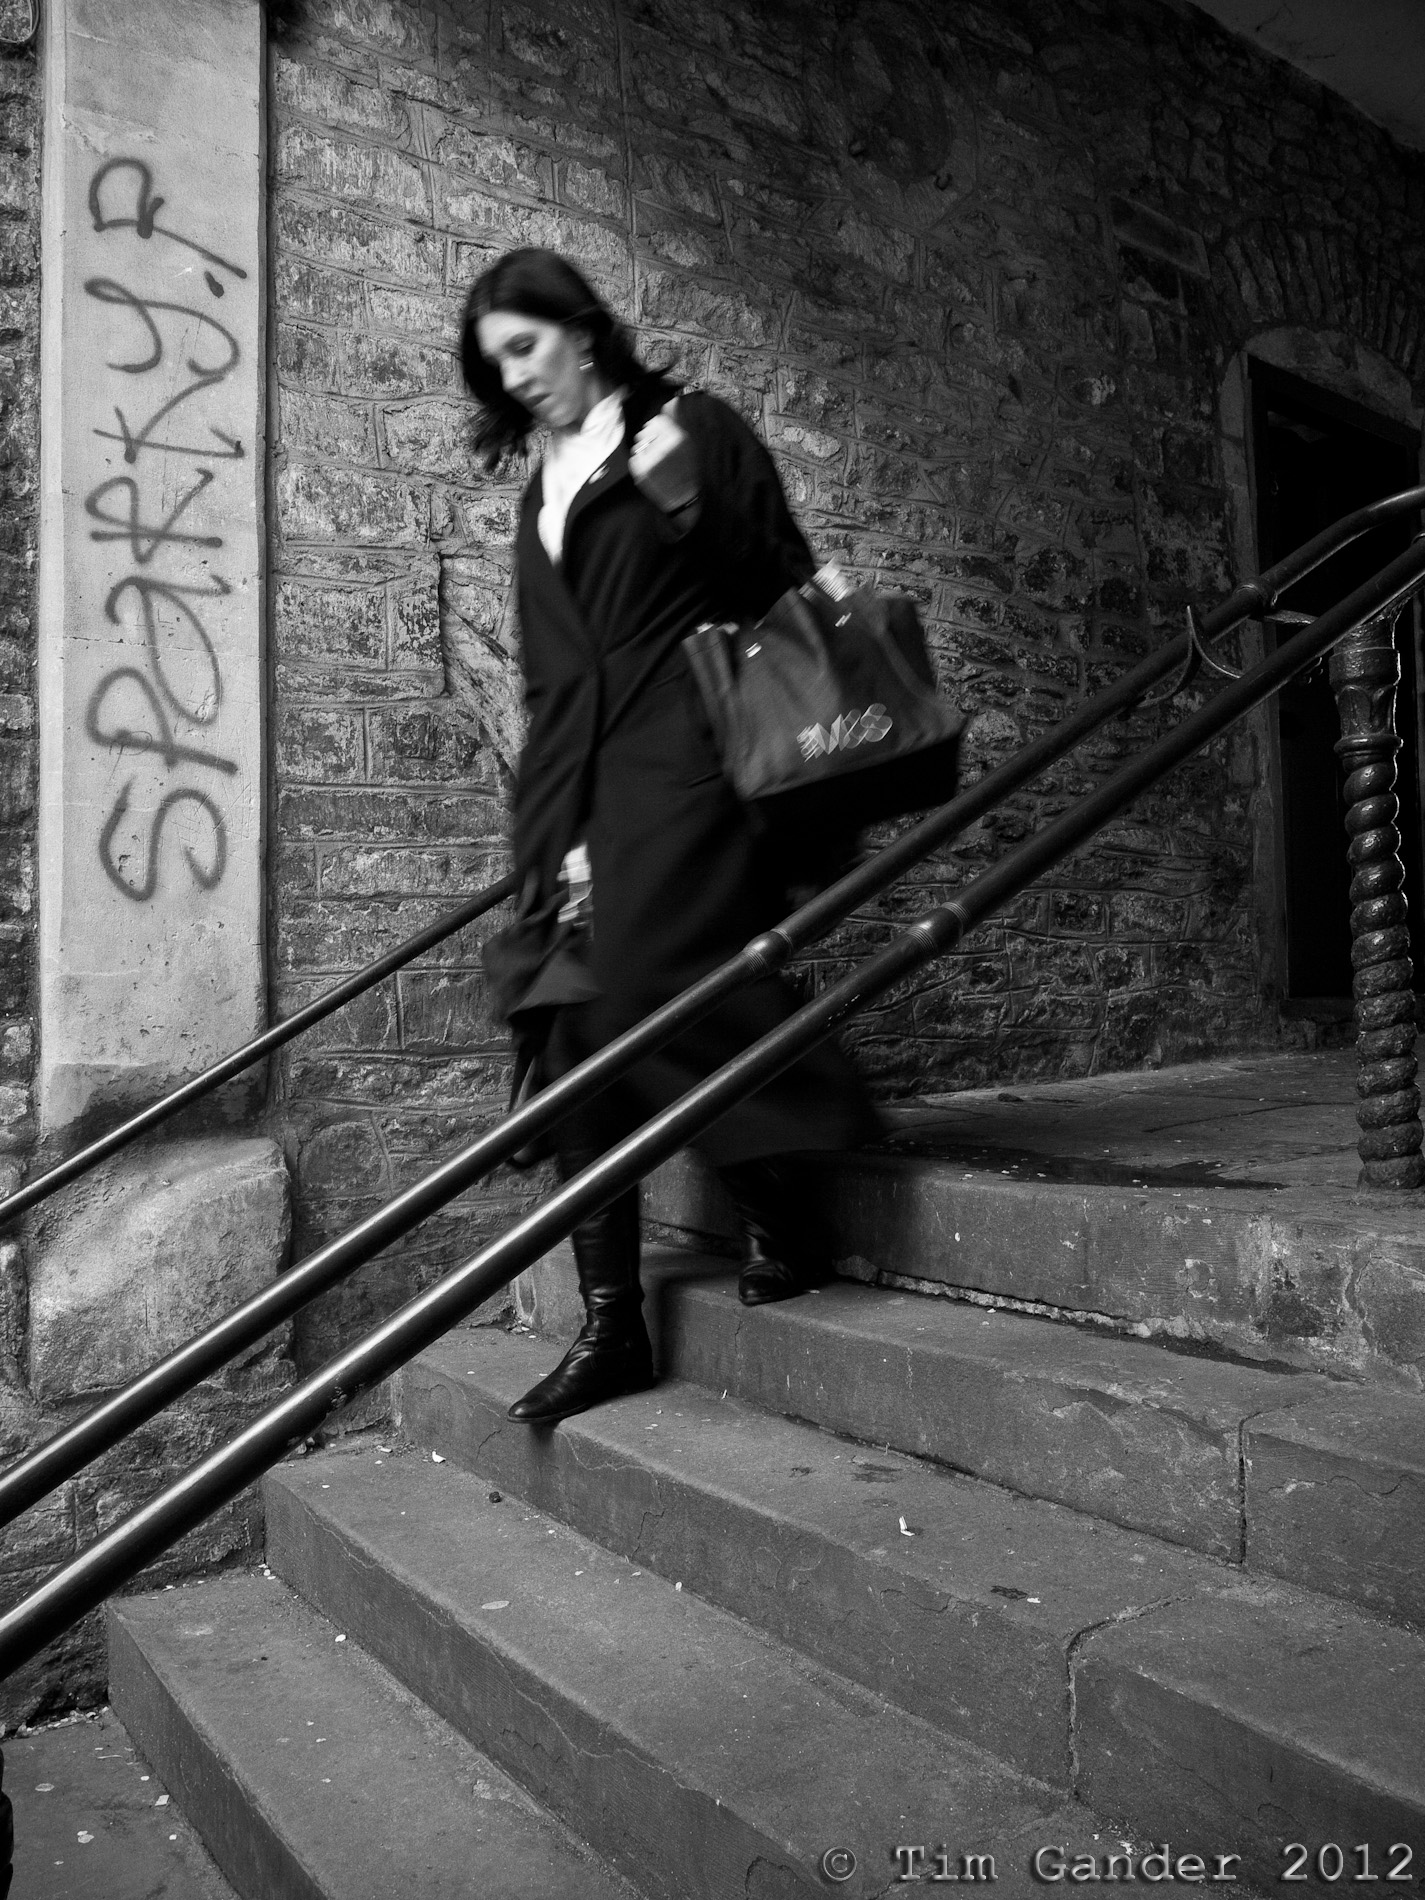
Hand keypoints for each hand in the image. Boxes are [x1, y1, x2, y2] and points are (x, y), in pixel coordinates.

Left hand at [630, 402, 700, 520]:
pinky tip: (653, 470)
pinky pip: (635, 457)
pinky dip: (641, 462)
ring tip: (657, 462)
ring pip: (639, 443)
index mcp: (677, 438)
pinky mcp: (641, 471)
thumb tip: (672, 400)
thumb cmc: (689, 470)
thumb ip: (679, 420)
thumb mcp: (690, 443)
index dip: (660, 428)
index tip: (664, 438)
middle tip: (661, 452)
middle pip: (646, 430)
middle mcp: (662, 446)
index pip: (657, 420)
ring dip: (645, 449)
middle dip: (651, 438)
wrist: (685, 498)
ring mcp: (650, 459)